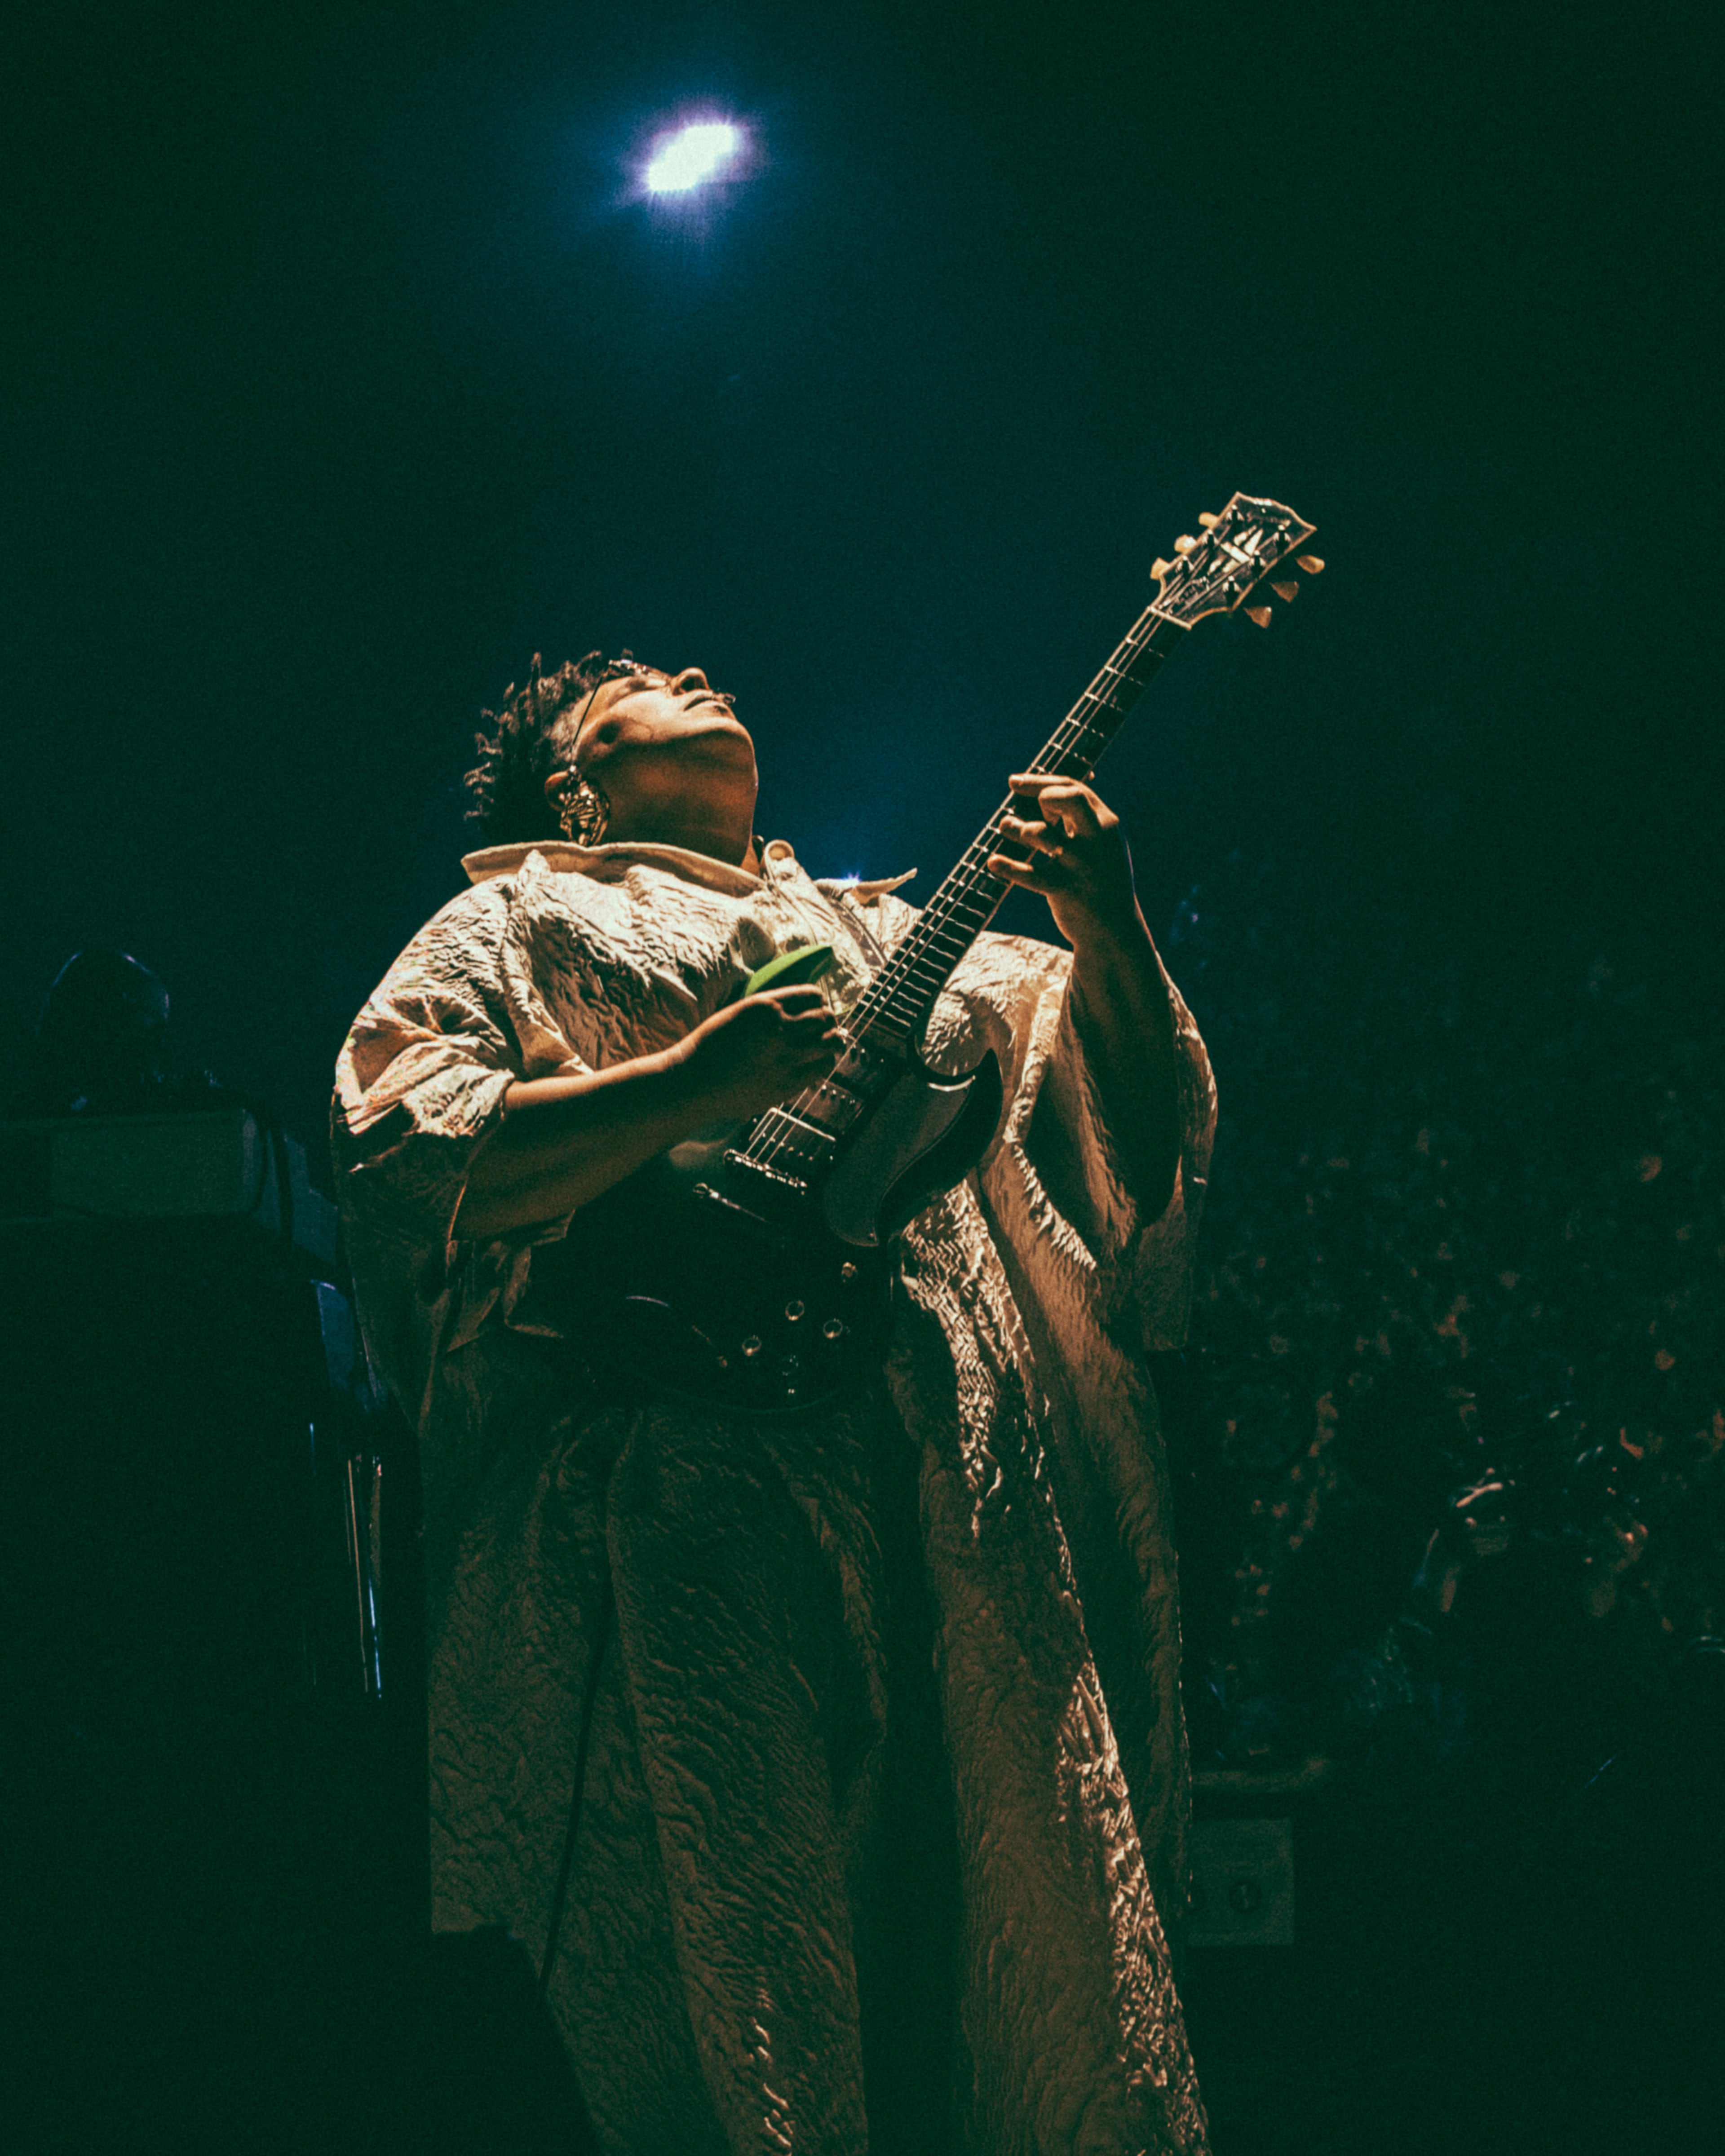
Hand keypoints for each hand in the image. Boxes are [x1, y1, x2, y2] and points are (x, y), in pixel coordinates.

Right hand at [670, 985, 843, 1120]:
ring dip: (831, 1042)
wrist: (693, 1083)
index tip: (816, 1008)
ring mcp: (786, 1059)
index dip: (818, 1002)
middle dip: (828, 1021)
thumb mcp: (739, 1013)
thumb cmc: (711, 1046)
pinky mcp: (787, 1085)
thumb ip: (771, 1009)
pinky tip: (813, 1063)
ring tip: (823, 1045)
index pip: (813, 996)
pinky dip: (823, 1063)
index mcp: (766, 1007)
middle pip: (827, 1019)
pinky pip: (822, 1069)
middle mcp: (780, 1030)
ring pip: (832, 1044)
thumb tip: (801, 1008)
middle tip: (823, 1027)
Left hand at [987, 772, 1140, 948]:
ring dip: (1019, 828)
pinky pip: (1030, 875)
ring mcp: (1080, 866)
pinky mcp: (1064, 891)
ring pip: (1043, 835)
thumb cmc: (1101, 879)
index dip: (1041, 781)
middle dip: (1043, 793)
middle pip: (1071, 799)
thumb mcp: (1103, 843)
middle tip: (1027, 804)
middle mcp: (1096, 841)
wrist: (1114, 929)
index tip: (1015, 782)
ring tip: (1006, 826)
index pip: (1075, 788)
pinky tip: (992, 861)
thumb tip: (1059, 784)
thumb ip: (1083, 816)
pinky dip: (1008, 866)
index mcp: (1106, 824)